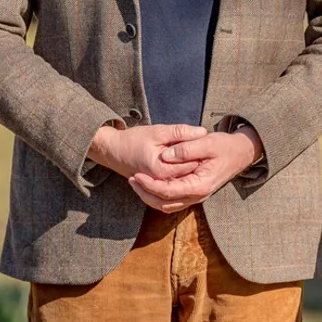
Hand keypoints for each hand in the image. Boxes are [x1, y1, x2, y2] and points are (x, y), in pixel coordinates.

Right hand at [87, 123, 206, 179]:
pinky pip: (174, 189)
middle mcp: (159, 183)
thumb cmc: (134, 139)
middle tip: (205, 153)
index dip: (200, 154)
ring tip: (196, 160)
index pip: (189, 165)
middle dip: (198, 166)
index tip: (207, 144)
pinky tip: (187, 168)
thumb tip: (202, 131)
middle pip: (187, 177)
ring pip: (182, 186)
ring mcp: (157, 188)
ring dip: (191, 175)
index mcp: (160, 169)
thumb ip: (180, 132)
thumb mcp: (158, 131)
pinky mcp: (157, 189)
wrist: (114, 151)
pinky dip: (183, 180)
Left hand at [128, 129, 260, 212]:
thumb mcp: (207, 142)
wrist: (242, 152)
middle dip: (145, 193)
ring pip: (167, 205)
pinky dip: (159, 195)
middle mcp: (197, 196)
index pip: (168, 191)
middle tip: (131, 179)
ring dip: (150, 196)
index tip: (135, 174)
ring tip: (137, 181)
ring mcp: (196, 196)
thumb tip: (166, 155)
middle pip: (164, 203)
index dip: (149, 184)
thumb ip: (186, 148)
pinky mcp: (194, 192)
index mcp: (199, 185)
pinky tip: (151, 182)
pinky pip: (172, 200)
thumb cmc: (226, 146)